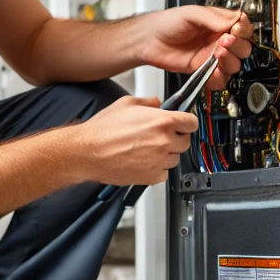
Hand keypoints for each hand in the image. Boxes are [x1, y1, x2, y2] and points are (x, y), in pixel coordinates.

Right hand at [75, 96, 198, 186]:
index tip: (183, 124)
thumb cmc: (103, 130)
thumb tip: (156, 102)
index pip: (191, 122)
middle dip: (175, 138)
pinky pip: (164, 173)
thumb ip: (147, 102)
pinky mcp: (152, 177)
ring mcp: (160, 161)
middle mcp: (164, 142)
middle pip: (185, 142)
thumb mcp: (126, 104)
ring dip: (166, 154)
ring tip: (147, 149)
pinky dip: (157, 168)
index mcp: (162, 121)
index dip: (186, 123)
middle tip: (159, 136)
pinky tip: (143, 161)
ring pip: (175, 158)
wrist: (88, 152)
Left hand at [138, 6, 252, 89]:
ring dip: (230, 61)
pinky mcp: (204, 70)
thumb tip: (234, 20)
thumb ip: (213, 17)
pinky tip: (213, 70)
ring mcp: (212, 56)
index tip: (235, 30)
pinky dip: (220, 77)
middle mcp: (218, 40)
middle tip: (225, 41)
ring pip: (234, 64)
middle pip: (243, 48)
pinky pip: (220, 79)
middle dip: (238, 46)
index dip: (243, 30)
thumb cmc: (167, 23)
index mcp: (219, 23)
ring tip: (217, 53)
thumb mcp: (191, 13)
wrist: (149, 41)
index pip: (242, 28)